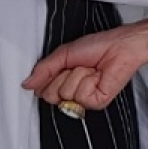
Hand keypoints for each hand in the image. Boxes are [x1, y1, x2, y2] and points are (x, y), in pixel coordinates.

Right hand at [22, 26, 145, 111]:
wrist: (120, 46)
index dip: (48, 77)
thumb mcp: (63, 54)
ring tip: (90, 70)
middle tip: (77, 67)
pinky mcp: (96, 102)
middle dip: (62, 76)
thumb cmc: (98, 46)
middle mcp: (72, 91)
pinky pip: (82, 96)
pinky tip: (97, 76)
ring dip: (78, 76)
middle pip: (51, 95)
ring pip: (66, 94)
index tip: (60, 66)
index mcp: (62, 80)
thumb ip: (43, 69)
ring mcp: (84, 98)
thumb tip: (27, 83)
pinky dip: (89, 81)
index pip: (42, 91)